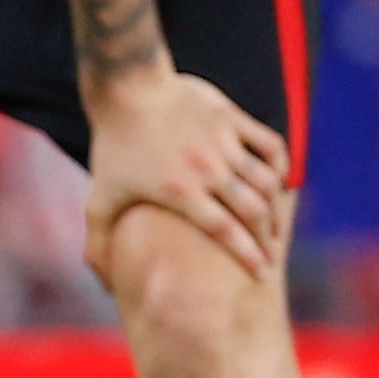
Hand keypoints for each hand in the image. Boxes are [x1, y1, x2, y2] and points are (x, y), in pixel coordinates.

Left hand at [80, 65, 287, 284]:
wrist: (126, 88)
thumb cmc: (114, 148)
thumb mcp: (99, 198)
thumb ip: (99, 245)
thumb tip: (105, 289)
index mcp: (177, 191)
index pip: (225, 231)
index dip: (249, 256)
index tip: (263, 275)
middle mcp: (204, 168)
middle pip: (252, 210)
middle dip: (266, 238)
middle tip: (270, 254)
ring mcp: (221, 141)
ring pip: (265, 181)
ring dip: (274, 206)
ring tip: (271, 224)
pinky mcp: (231, 117)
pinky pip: (270, 145)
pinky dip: (280, 166)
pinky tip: (275, 181)